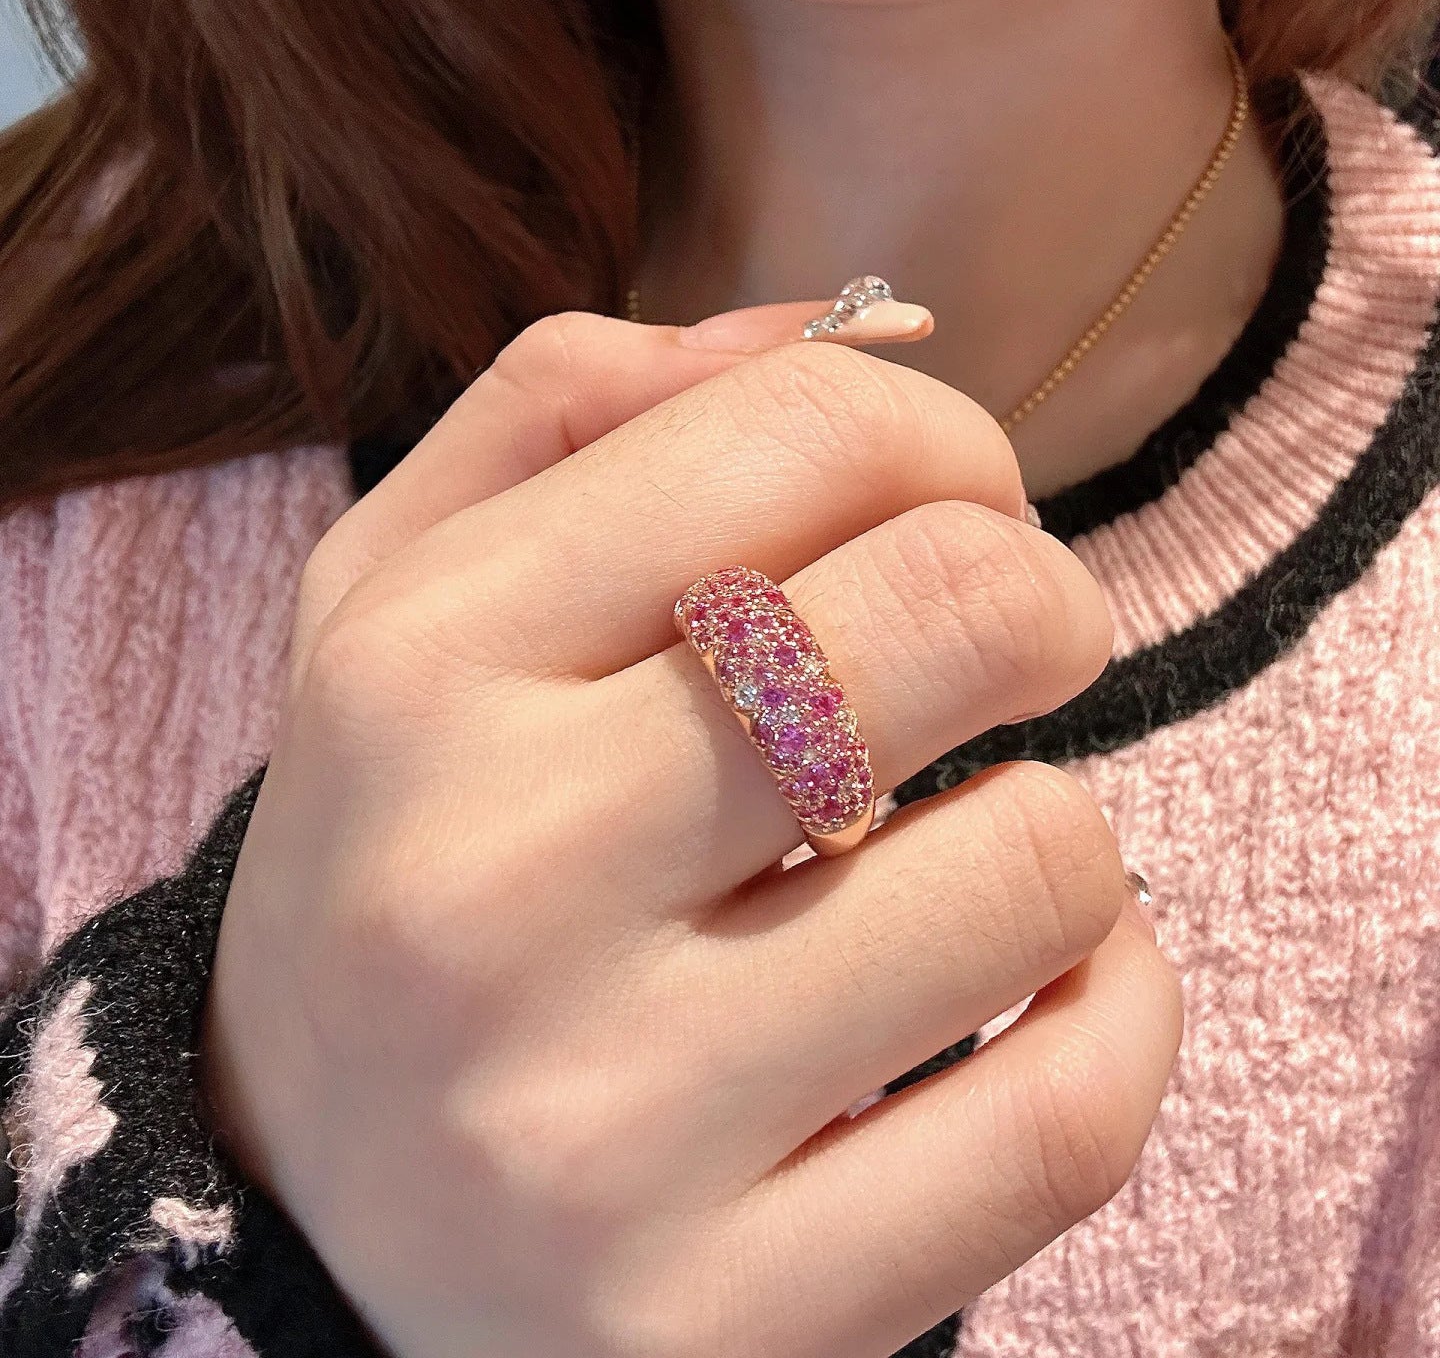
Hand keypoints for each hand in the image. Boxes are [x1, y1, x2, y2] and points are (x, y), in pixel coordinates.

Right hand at [204, 304, 1181, 1357]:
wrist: (311, 1209)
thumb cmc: (404, 859)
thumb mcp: (400, 595)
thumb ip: (583, 405)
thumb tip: (859, 324)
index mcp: (416, 676)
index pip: (800, 433)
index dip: (939, 442)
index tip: (944, 511)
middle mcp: (487, 892)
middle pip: (958, 609)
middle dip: (1039, 598)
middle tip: (999, 650)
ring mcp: (607, 1133)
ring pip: (1045, 865)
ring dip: (1056, 832)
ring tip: (951, 859)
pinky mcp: (724, 1321)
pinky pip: (1072, 1115)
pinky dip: (1113, 1014)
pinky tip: (1024, 995)